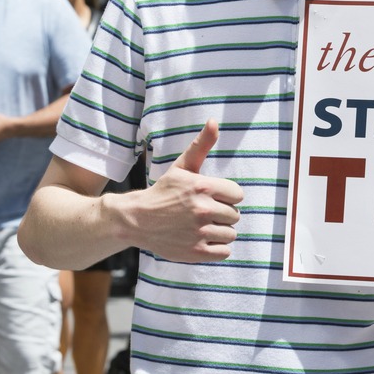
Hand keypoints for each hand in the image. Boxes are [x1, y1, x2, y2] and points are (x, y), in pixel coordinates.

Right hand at [130, 119, 243, 262]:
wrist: (137, 220)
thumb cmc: (164, 191)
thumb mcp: (183, 166)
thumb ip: (201, 145)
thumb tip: (214, 121)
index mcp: (202, 187)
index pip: (237, 194)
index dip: (226, 196)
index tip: (212, 197)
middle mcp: (202, 210)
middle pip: (234, 215)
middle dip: (222, 213)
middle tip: (202, 212)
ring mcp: (199, 233)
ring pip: (231, 234)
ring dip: (220, 231)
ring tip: (201, 226)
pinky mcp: (196, 252)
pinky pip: (224, 251)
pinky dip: (216, 247)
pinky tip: (201, 239)